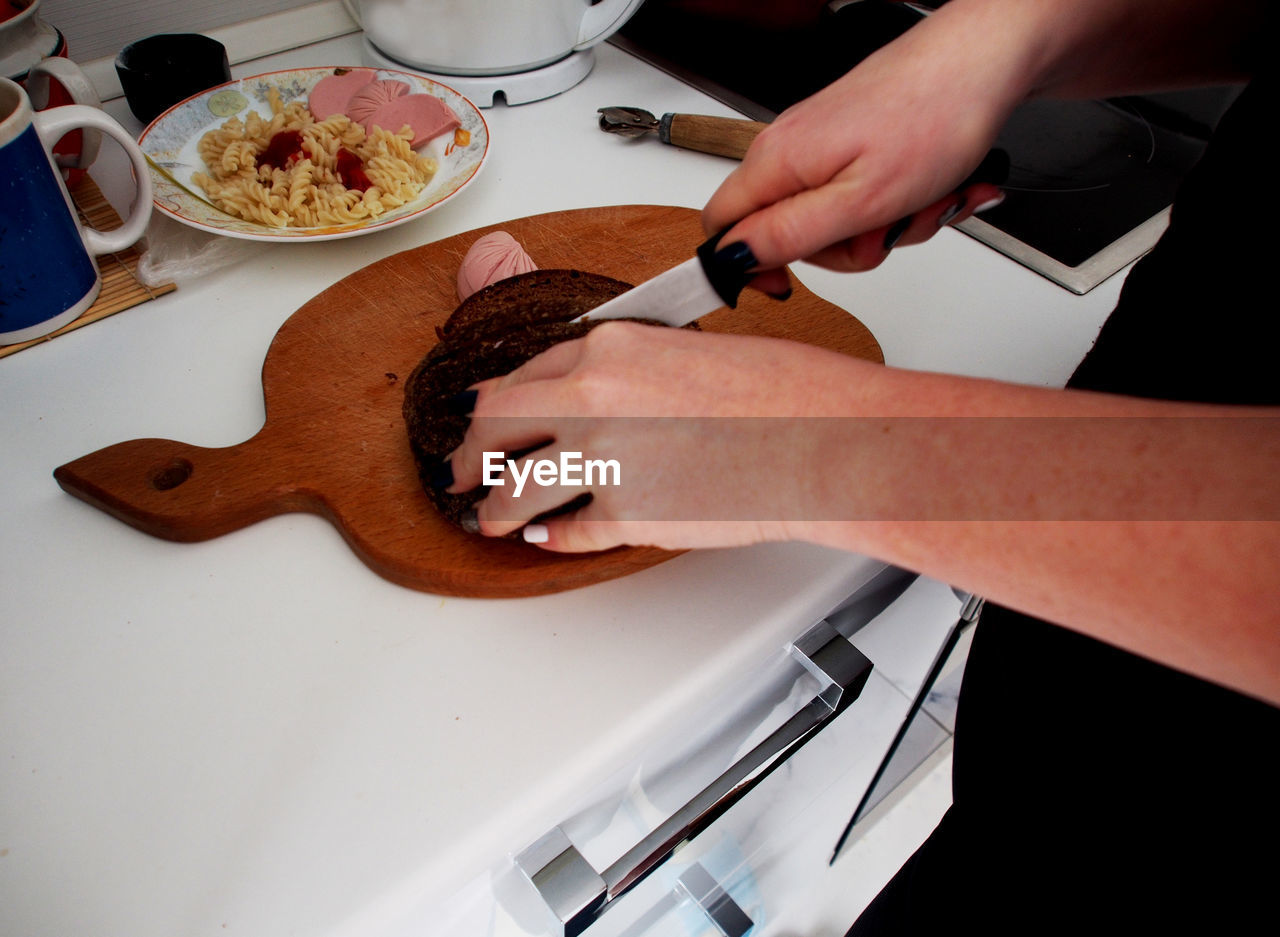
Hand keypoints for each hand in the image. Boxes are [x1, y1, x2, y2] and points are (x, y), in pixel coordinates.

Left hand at [444, 322, 874, 551]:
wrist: (823, 440)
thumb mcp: (685, 350)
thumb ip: (621, 368)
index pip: (522, 374)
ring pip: (514, 491)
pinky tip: (543, 538)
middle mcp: (591, 398)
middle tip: (459, 471)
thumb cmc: (779, 392)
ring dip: (492, 510)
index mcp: (607, 347)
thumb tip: (578, 391)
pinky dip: (550, 539)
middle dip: (467, 454)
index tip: (484, 417)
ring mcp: (604, 461)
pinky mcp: (627, 517)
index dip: (494, 402)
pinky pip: (566, 533)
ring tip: (486, 518)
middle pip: (492, 427)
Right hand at [702, 0, 1024, 288]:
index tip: (784, 284)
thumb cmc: (932, 118)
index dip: (744, 265)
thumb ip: (788, 235)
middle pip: (784, 231)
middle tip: (882, 234)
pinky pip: (860, 195)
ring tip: (921, 205)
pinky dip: (897, 204)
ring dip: (882, 227)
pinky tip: (928, 191)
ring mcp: (821, 143)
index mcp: (777, 162)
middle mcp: (789, 147)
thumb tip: (733, 260)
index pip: (721, 227)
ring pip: (830, 218)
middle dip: (840, 249)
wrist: (984, 60)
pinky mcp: (853, 140)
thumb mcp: (859, 202)